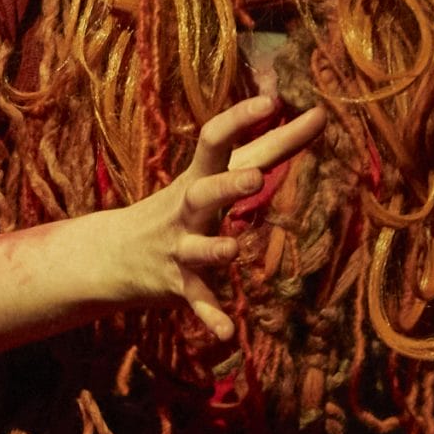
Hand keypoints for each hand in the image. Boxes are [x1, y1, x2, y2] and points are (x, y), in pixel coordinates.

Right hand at [120, 95, 324, 338]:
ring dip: (215, 248)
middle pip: (203, 192)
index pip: (215, 140)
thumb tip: (321, 113)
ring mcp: (180, 248)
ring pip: (198, 248)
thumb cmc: (183, 205)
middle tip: (254, 177)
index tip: (272, 100)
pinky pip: (196, 301)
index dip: (240, 119)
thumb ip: (269, 145)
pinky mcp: (177, 285)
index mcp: (198, 177)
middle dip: (227, 185)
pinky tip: (228, 333)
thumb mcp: (214, 175)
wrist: (113, 255)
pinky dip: (210, 317)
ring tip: (234, 249)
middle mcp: (186, 209)